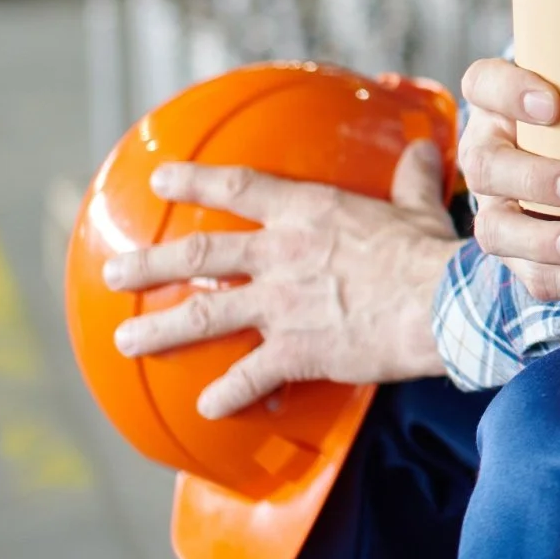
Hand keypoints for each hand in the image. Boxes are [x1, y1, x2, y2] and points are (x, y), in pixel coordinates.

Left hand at [102, 138, 455, 417]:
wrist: (445, 305)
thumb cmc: (435, 256)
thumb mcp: (420, 210)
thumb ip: (411, 181)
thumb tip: (425, 150)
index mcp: (311, 213)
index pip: (240, 187)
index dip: (196, 180)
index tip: (161, 179)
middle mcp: (284, 255)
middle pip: (201, 254)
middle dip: (150, 264)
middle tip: (114, 271)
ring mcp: (283, 305)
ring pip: (205, 316)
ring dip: (160, 330)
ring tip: (126, 339)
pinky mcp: (296, 351)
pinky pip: (249, 378)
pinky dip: (226, 395)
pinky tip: (207, 408)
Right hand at [456, 58, 559, 302]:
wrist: (555, 169)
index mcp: (497, 105)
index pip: (483, 85)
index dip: (508, 93)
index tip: (553, 106)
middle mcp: (485, 155)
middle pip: (485, 167)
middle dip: (535, 179)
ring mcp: (492, 207)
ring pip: (495, 228)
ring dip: (542, 240)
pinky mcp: (513, 252)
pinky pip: (528, 273)